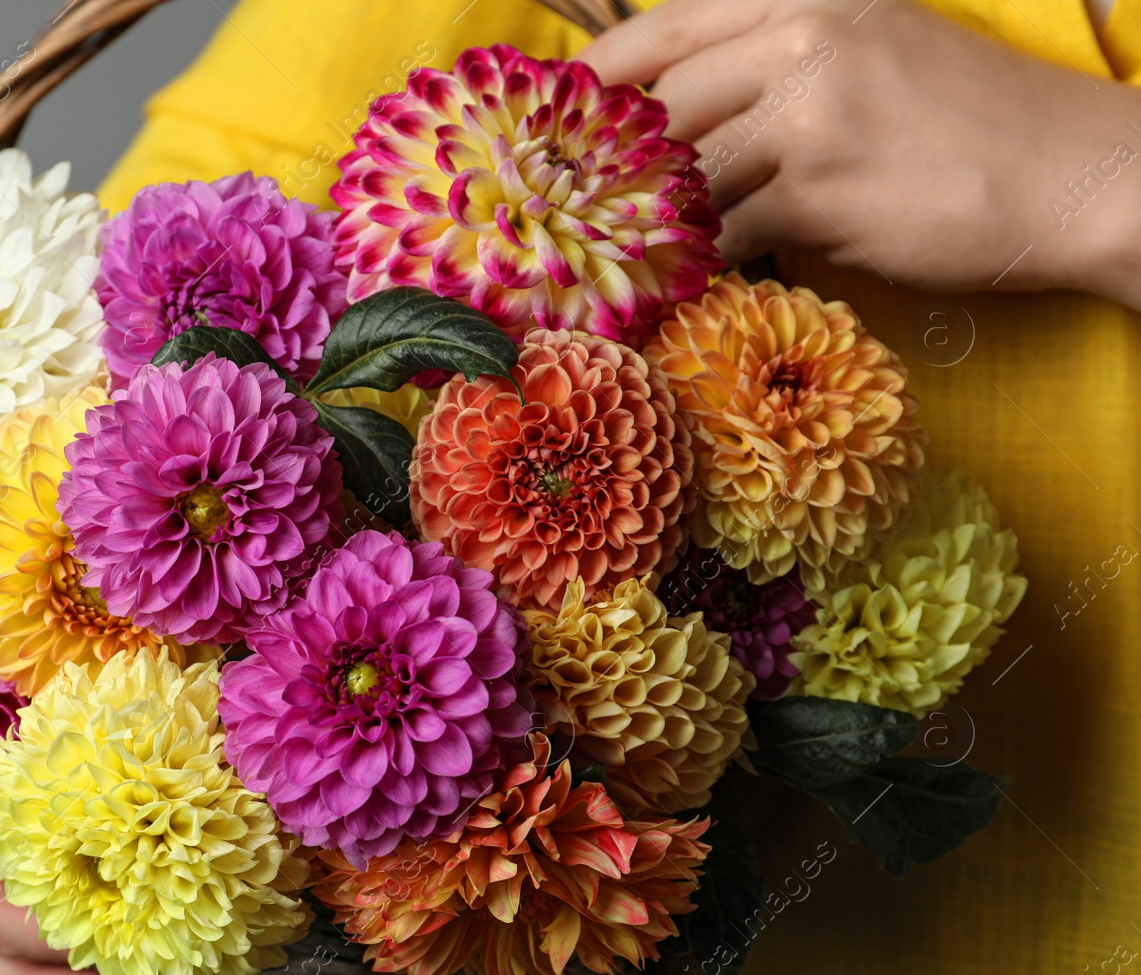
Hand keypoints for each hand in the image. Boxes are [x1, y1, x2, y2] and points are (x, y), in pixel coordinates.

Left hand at [578, 0, 1140, 307]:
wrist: (1077, 176)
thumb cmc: (975, 125)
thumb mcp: (879, 51)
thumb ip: (781, 65)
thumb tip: (681, 117)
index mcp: (809, 1)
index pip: (669, 27)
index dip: (602, 75)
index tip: (560, 114)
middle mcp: (803, 43)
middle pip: (664, 109)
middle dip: (616, 170)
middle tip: (582, 211)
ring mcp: (809, 114)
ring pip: (687, 179)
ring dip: (658, 226)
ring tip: (633, 256)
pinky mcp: (818, 192)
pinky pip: (723, 236)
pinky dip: (701, 266)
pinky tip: (693, 284)